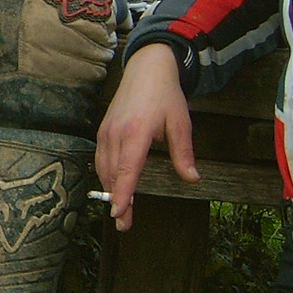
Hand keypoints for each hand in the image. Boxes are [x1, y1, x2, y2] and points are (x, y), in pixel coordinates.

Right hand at [94, 43, 199, 231]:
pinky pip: (100, 158)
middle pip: (113, 175)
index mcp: (136, 132)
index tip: (120, 214)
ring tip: (119, 210)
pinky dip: (106, 175)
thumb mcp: (180, 123)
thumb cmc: (165, 95)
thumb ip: (184, 153)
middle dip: (117, 200)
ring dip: (110, 190)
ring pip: (104, 168)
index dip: (123, 194)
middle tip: (124, 224)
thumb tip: (192, 179)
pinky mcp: (103, 130)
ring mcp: (106, 131)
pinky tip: (112, 185)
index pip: (127, 170)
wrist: (146, 68)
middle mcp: (116, 134)